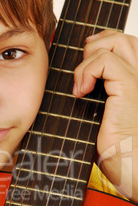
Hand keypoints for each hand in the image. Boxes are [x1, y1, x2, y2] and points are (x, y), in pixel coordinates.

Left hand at [73, 30, 137, 202]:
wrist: (130, 167)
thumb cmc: (117, 150)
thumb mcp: (100, 118)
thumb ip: (95, 97)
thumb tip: (75, 88)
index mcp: (133, 84)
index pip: (123, 47)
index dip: (101, 45)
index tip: (82, 62)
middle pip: (121, 39)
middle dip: (94, 44)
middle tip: (81, 70)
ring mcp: (137, 81)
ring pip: (115, 42)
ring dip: (89, 58)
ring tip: (81, 84)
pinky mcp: (129, 89)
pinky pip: (105, 61)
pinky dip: (87, 70)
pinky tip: (80, 91)